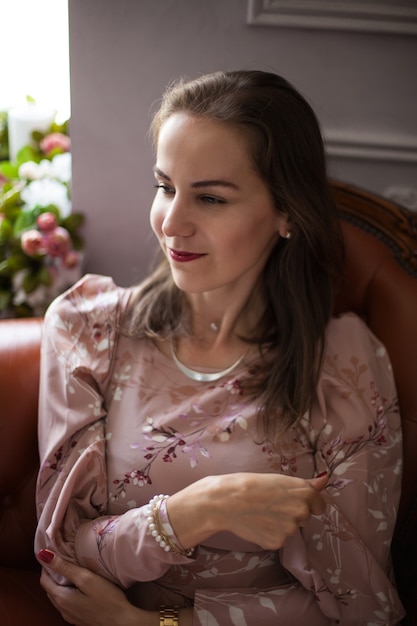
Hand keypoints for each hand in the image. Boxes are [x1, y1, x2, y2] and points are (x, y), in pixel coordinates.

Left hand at [37, 550, 147, 625]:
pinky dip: (67, 591)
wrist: (121, 622)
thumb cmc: (106, 599)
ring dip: (60, 583)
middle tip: (62, 558)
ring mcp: (70, 616)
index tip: (53, 553)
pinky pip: (67, 603)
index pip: (44, 580)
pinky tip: (79, 586)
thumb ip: (65, 567)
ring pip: (58, 596)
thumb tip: (44, 555)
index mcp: (61, 598)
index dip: (46, 565)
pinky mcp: (79, 618)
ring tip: (70, 568)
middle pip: (50, 589)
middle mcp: (62, 609)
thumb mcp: (86, 579)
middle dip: (52, 573)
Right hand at [168, 471, 327, 550]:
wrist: (226, 500)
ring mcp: (291, 529)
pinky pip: (278, 538)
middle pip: (304, 516)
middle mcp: (302, 511)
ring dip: (280, 523)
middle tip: (270, 503)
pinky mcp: (278, 542)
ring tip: (261, 512)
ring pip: (291, 528)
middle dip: (292, 512)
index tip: (292, 499)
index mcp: (304, 492)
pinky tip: (257, 523)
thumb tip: (325, 479)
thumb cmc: (250, 484)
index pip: (320, 504)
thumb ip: (305, 484)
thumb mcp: (279, 479)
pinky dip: (269, 533)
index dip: (307, 502)